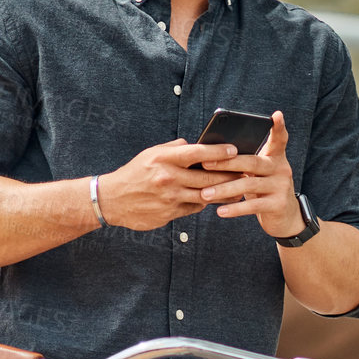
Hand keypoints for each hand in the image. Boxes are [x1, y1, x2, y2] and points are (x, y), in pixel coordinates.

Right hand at [99, 137, 233, 231]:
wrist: (112, 200)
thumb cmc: (134, 174)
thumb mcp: (150, 154)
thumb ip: (174, 148)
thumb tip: (195, 144)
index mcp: (164, 159)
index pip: (198, 153)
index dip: (219, 151)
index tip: (234, 150)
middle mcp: (168, 178)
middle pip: (207, 178)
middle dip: (229, 175)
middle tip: (245, 172)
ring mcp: (169, 198)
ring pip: (204, 196)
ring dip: (223, 193)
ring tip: (237, 190)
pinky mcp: (169, 214)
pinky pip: (193, 208)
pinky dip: (203, 203)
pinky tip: (212, 200)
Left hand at [194, 111, 302, 238]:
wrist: (284, 217)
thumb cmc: (263, 190)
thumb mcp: (258, 174)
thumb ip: (245, 161)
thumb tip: (211, 154)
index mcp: (276, 157)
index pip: (279, 139)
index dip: (278, 127)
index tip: (276, 115)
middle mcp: (281, 169)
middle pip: (252, 162)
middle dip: (226, 163)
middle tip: (204, 164)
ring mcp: (281, 187)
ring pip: (248, 185)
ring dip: (224, 189)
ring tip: (205, 193)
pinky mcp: (278, 205)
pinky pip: (253, 206)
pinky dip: (234, 209)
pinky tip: (220, 211)